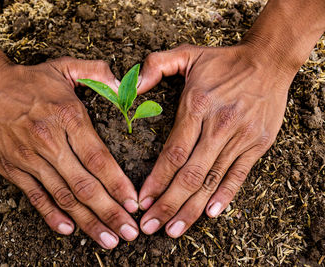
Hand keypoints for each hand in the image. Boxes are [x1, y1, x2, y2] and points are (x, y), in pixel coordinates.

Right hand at [0, 57, 138, 248]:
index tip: (133, 204)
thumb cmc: (30, 79)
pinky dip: (52, 216)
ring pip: (63, 196)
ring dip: (87, 221)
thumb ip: (98, 72)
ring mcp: (29, 157)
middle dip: (110, 212)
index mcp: (68, 117)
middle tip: (129, 232)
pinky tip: (69, 230)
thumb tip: (124, 85)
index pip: (99, 159)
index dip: (118, 185)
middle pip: (85, 184)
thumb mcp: (65, 67)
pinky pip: (35, 197)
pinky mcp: (12, 168)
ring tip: (108, 238)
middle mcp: (50, 141)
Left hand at [137, 44, 295, 236]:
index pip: (173, 153)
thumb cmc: (223, 61)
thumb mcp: (186, 54)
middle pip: (190, 175)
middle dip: (168, 204)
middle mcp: (218, 126)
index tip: (142, 201)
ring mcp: (240, 138)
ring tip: (173, 230)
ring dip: (191, 208)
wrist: (268, 61)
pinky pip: (239, 176)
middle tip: (150, 227)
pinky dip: (225, 196)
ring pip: (211, 181)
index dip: (156, 180)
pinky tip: (210, 214)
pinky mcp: (256, 145)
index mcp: (197, 107)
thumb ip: (155, 65)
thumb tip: (130, 86)